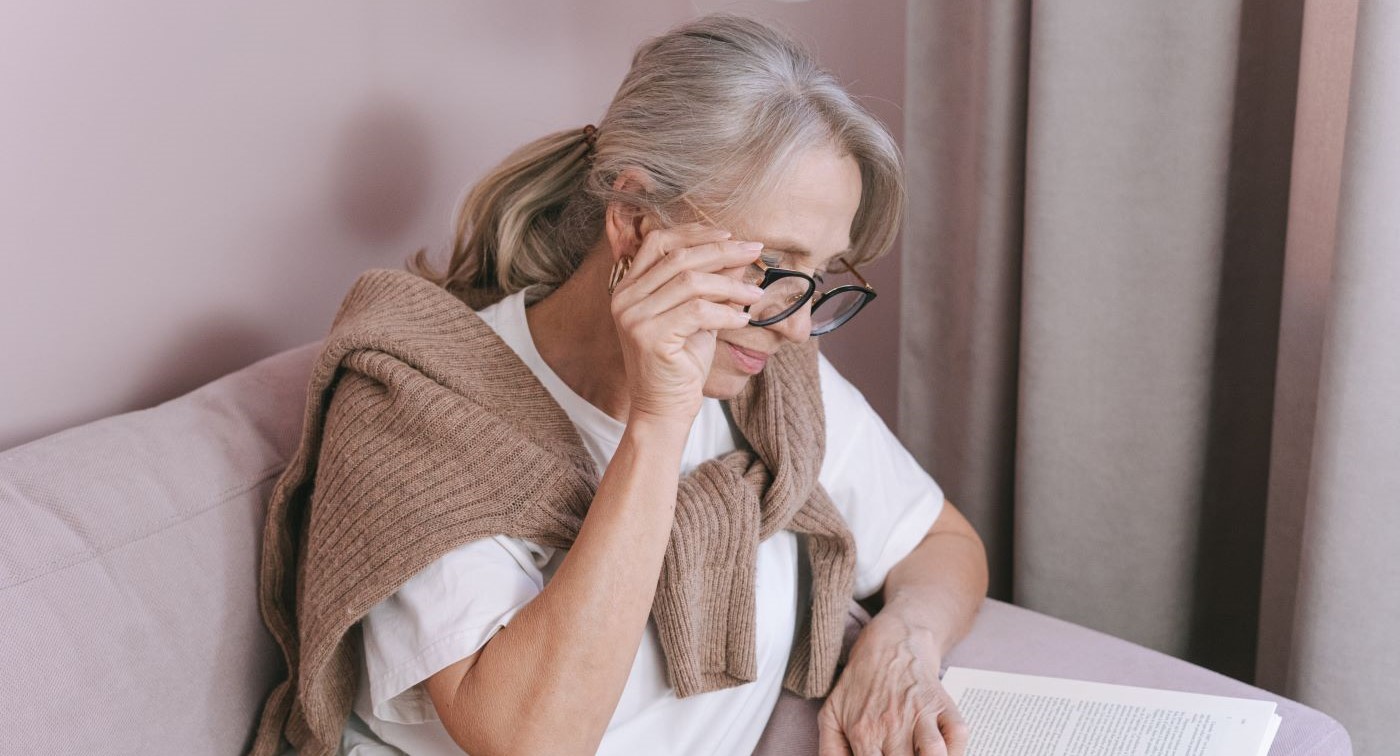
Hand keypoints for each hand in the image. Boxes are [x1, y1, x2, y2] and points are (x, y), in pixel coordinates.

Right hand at [608, 222, 764, 423]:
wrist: (664, 409)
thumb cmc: (681, 362)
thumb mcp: (699, 316)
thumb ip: (711, 284)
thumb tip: (739, 254)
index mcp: (629, 287)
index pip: (659, 241)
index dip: (695, 233)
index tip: (730, 235)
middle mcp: (625, 298)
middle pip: (679, 257)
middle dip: (722, 251)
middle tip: (756, 251)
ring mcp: (634, 317)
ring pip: (690, 282)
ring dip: (731, 284)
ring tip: (756, 294)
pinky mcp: (649, 336)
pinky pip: (697, 311)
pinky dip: (726, 312)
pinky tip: (743, 319)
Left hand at [817, 611, 968, 755]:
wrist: (890, 642)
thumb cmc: (860, 682)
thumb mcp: (831, 713)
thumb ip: (830, 750)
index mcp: (864, 732)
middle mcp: (893, 725)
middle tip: (900, 754)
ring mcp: (921, 714)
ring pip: (935, 754)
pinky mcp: (943, 705)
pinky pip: (958, 736)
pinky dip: (956, 749)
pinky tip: (944, 751)